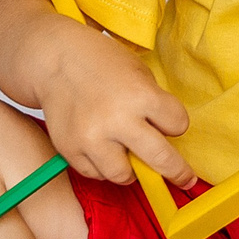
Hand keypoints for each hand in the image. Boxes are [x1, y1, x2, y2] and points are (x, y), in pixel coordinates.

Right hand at [39, 29, 196, 189]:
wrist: (54, 59)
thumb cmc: (100, 63)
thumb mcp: (138, 72)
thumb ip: (154, 104)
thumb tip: (167, 140)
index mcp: (140, 96)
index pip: (177, 125)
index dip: (175, 124)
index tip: (170, 124)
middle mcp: (116, 120)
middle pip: (161, 160)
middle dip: (177, 172)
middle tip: (184, 179)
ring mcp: (91, 138)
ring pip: (124, 176)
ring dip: (130, 169)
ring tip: (126, 151)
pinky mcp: (70, 150)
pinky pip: (95, 174)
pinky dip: (102, 166)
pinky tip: (101, 147)